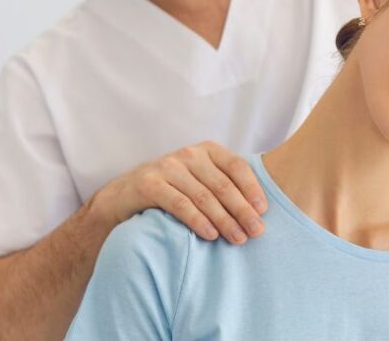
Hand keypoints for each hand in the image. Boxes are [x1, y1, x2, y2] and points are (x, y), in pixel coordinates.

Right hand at [95, 141, 267, 244]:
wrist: (124, 195)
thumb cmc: (174, 189)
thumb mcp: (200, 180)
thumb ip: (225, 185)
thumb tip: (260, 210)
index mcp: (207, 150)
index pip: (236, 166)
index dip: (252, 188)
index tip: (264, 211)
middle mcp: (189, 154)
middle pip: (223, 185)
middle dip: (242, 210)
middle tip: (257, 231)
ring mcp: (167, 167)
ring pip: (204, 197)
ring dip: (224, 220)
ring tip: (238, 238)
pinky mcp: (149, 184)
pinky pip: (180, 204)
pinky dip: (198, 221)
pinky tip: (211, 235)